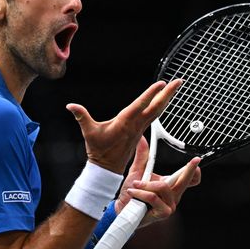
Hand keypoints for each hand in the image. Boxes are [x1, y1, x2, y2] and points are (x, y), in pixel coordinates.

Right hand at [66, 80, 181, 173]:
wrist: (107, 167)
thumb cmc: (98, 150)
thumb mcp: (88, 132)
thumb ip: (81, 116)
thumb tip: (70, 106)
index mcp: (125, 122)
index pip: (140, 105)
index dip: (151, 94)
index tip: (161, 83)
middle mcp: (136, 124)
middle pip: (156, 106)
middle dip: (168, 93)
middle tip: (179, 81)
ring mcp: (140, 128)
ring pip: (157, 110)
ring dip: (167, 98)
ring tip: (175, 86)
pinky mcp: (140, 130)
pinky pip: (154, 115)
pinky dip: (161, 105)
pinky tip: (165, 100)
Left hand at [115, 136, 200, 226]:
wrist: (122, 208)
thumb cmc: (132, 193)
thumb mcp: (137, 171)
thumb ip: (142, 156)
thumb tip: (142, 139)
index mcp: (170, 185)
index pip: (187, 178)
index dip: (193, 169)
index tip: (197, 160)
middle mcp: (173, 195)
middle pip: (185, 181)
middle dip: (189, 170)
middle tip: (195, 162)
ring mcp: (170, 204)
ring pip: (162, 187)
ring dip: (145, 185)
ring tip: (135, 186)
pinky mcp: (164, 212)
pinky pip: (153, 197)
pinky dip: (141, 193)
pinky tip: (133, 192)